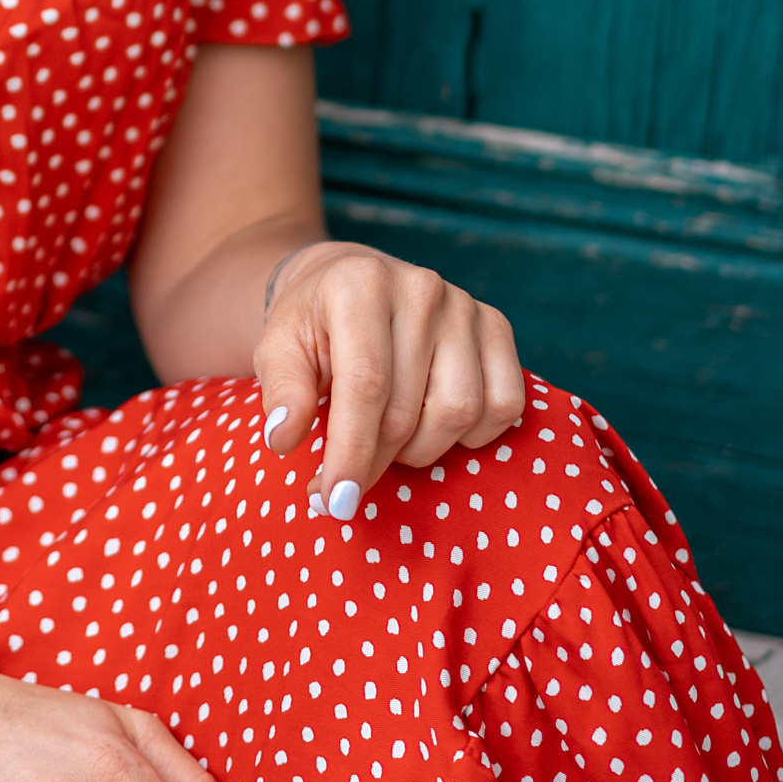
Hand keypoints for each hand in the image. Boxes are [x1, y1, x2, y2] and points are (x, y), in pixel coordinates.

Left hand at [255, 241, 524, 520]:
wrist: (350, 279)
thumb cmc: (312, 324)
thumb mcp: (278, 348)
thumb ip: (282, 390)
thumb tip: (283, 439)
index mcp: (360, 284)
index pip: (365, 384)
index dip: (352, 451)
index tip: (336, 501)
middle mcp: (420, 288)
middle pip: (409, 407)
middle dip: (375, 461)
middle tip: (346, 482)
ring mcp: (464, 306)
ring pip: (460, 411)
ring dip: (422, 449)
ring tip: (387, 442)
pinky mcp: (496, 325)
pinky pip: (504, 404)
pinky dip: (473, 434)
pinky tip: (433, 425)